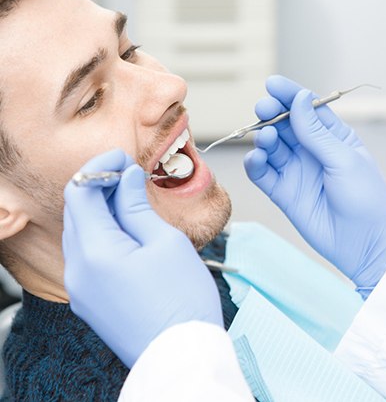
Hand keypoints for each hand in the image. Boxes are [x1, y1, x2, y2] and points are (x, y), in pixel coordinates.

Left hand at [63, 149, 222, 367]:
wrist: (182, 356)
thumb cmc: (182, 301)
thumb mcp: (165, 242)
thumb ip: (138, 206)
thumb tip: (126, 177)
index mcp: (95, 252)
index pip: (80, 191)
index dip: (99, 167)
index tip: (122, 156)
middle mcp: (78, 270)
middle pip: (77, 210)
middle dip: (100, 186)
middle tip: (130, 175)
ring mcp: (81, 288)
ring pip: (81, 232)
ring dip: (102, 209)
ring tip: (133, 200)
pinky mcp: (90, 299)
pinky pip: (88, 254)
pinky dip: (103, 233)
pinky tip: (129, 229)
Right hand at [244, 76, 385, 297]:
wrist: (366, 245)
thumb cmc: (365, 198)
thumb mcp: (343, 160)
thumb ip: (317, 132)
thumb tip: (300, 99)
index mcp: (333, 138)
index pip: (308, 109)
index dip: (290, 95)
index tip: (272, 84)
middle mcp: (311, 152)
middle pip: (285, 125)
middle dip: (272, 114)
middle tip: (263, 108)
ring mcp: (295, 172)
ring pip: (271, 147)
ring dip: (264, 139)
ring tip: (266, 139)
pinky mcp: (283, 193)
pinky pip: (263, 174)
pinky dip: (255, 164)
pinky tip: (255, 159)